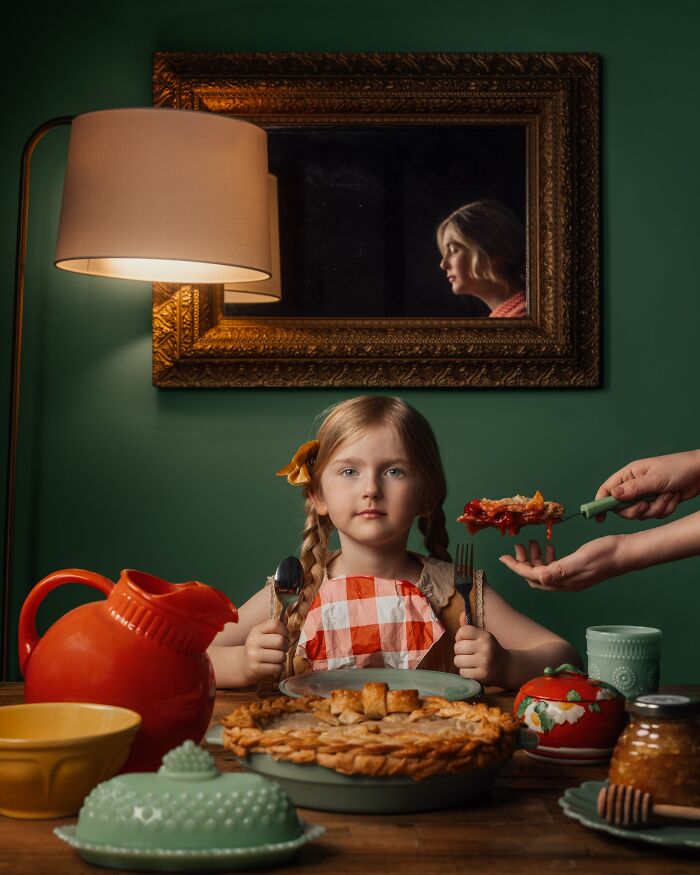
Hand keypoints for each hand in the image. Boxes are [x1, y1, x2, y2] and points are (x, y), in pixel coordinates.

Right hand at [243, 618, 288, 680]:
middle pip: (280, 641)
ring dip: (282, 659)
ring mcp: (253, 655)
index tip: (283, 636)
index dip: (284, 631)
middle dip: (285, 646)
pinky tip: (272, 666)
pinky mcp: (256, 668)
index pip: (275, 624)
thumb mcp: (262, 635)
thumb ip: (275, 629)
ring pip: (281, 656)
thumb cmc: (259, 648)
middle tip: (281, 649)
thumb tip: (287, 622)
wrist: (243, 665)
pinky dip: (278, 668)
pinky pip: (278, 668)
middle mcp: (253, 641)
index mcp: (256, 630)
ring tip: (276, 658)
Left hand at [454, 616, 508, 684]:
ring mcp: (484, 663)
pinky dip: (465, 671)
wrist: (506, 667)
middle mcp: (485, 648)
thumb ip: (469, 627)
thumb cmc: (489, 649)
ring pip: (457, 660)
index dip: (459, 636)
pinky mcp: (482, 676)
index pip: (463, 631)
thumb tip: (461, 614)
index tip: (465, 640)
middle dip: (459, 650)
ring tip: (469, 661)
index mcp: (485, 636)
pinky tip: (472, 669)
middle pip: (457, 647)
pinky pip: (462, 672)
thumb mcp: (483, 636)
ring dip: (461, 662)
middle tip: (467, 652)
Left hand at [499, 536, 624, 591]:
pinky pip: (554, 567)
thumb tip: (541, 577)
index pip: (532, 576)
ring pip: (544, 571)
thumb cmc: (605, 553)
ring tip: (532, 543)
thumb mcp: (581, 559)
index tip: (503, 557)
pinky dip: (547, 557)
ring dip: (534, 558)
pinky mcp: (576, 571)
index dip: (516, 567)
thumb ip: (560, 569)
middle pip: (535, 576)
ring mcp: (570, 578)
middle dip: (522, 562)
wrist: (625, 553)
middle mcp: (565, 582)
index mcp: (564, 581)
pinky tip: (549, 546)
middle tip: (517, 546)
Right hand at [596, 450, 699, 520]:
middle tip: (647, 506)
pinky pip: (654, 514)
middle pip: (623, 507)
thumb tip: (612, 495)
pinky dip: (665, 509)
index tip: (599, 517)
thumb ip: (633, 488)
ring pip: (641, 513)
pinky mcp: (657, 502)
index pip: (608, 489)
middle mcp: (635, 485)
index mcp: (630, 474)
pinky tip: (674, 498)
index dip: (600, 503)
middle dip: (637, 510)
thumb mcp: (655, 479)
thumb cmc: (678, 468)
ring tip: (668, 496)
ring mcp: (646, 495)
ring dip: (656, 508)